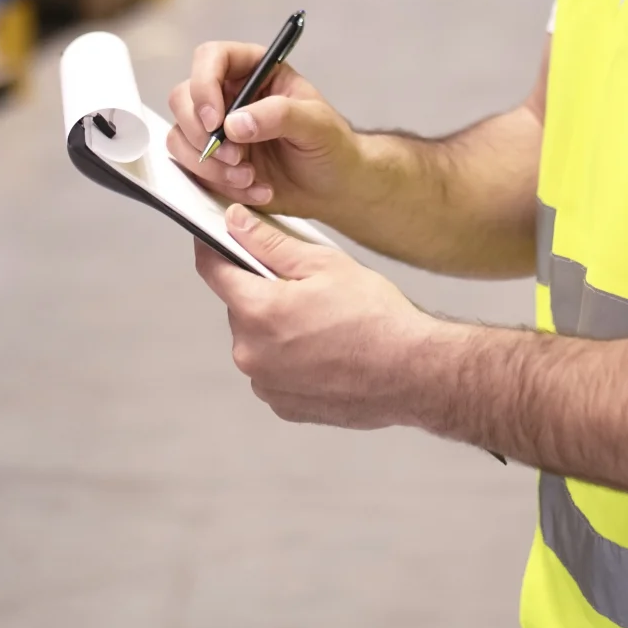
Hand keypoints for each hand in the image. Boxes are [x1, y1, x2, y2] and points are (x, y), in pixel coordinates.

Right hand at [166, 39, 365, 217]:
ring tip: (249, 177)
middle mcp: (229, 95)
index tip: (216, 120)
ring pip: (180, 136)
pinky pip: (192, 169)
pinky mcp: (212, 160)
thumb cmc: (331, 145)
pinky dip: (217, 183)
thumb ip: (280, 115)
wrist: (333, 187)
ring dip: (210, 164)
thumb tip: (234, 123)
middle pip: (183, 98)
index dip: (204, 84)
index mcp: (254, 70)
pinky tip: (254, 189)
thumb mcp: (317, 124)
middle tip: (236, 157)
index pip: (211, 58)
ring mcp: (217, 129)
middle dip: (202, 133)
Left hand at [192, 207, 442, 429]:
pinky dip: (291, 359)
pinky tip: (327, 352)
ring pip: (258, 341)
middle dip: (263, 293)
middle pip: (240, 307)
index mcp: (257, 311)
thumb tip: (235, 222)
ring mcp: (266, 384)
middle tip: (307, 288)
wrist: (414, 373)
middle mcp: (250, 353)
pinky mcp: (284, 406)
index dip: (213, 247)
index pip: (212, 270)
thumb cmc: (376, 316)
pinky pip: (274, 372)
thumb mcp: (324, 263)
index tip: (218, 236)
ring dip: (277, 329)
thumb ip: (270, 243)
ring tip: (324, 325)